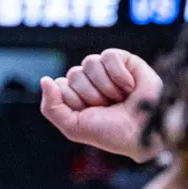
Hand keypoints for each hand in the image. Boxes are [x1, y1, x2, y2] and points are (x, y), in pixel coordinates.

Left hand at [40, 49, 162, 162]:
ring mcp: (106, 71)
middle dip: (90, 95)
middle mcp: (89, 82)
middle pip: (73, 74)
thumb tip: (45, 79)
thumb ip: (51, 107)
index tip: (88, 114)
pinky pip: (108, 55)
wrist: (142, 132)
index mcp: (75, 96)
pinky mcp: (125, 61)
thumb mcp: (73, 127)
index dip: (73, 101)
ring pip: (89, 62)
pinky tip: (129, 87)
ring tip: (118, 98)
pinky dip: (118, 74)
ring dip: (104, 86)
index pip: (58, 85)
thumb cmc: (111, 132)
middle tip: (107, 107)